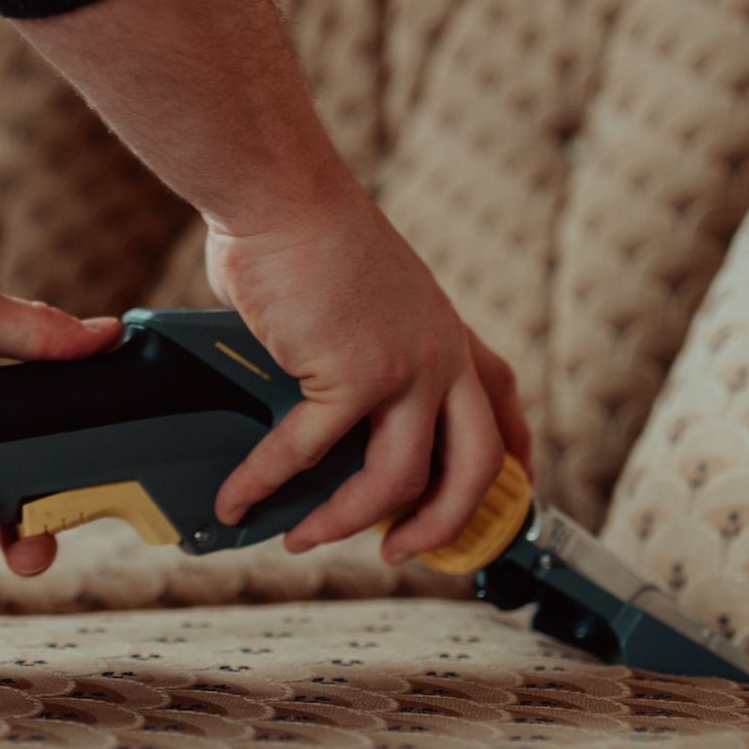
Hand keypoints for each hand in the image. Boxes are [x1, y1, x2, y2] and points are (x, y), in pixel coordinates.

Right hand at [205, 180, 532, 564]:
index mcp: (447, 333)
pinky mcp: (352, 376)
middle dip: (443, 525)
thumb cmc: (302, 232)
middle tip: (402, 554)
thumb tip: (304, 397)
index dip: (511, 463)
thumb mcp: (361, 297)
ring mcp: (404, 369)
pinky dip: (265, 483)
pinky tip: (237, 499)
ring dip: (344, 522)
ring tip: (302, 541)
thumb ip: (356, 351)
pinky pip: (308, 453)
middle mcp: (441, 355)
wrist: (280, 194)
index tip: (503, 498)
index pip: (502, 407)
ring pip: (396, 480)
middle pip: (475, 467)